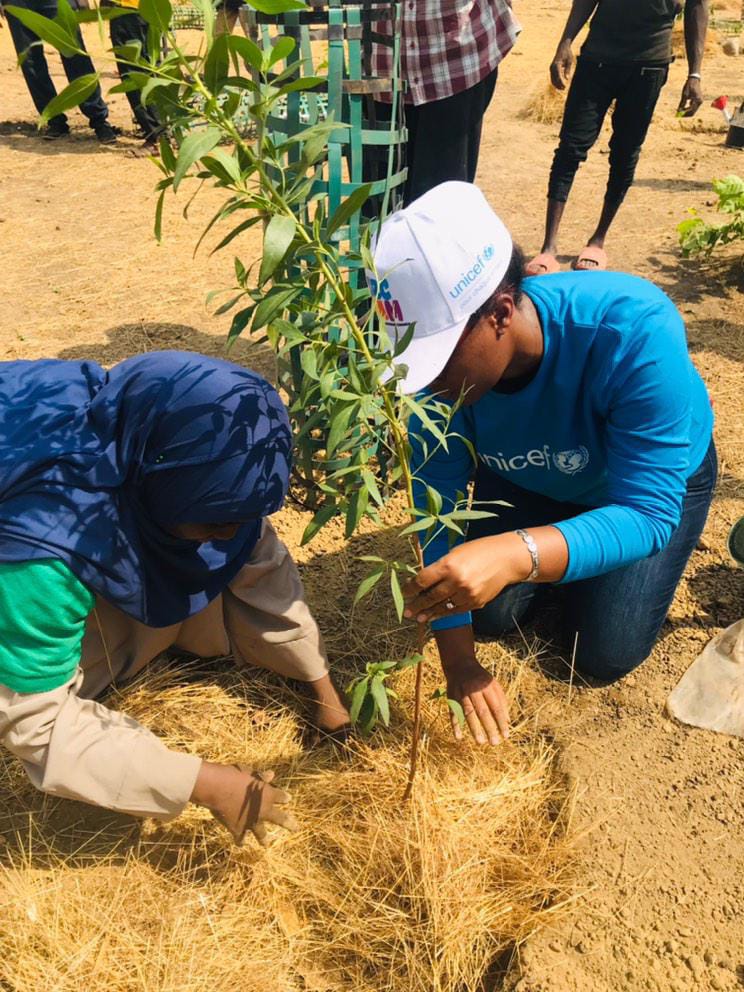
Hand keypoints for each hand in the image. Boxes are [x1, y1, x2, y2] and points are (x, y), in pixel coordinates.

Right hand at [193, 762, 298, 846]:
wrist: (218, 788)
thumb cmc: (233, 776)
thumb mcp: (249, 772)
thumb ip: (260, 776)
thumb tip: (271, 775)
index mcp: (268, 794)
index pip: (281, 797)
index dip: (284, 797)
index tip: (287, 799)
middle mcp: (263, 810)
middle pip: (280, 819)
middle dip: (289, 824)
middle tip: (295, 828)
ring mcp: (252, 822)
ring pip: (262, 834)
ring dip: (264, 839)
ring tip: (266, 844)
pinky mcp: (238, 829)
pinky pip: (241, 838)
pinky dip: (240, 841)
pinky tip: (241, 843)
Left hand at [403, 534, 530, 623]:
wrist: (507, 559)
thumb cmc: (479, 551)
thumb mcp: (455, 553)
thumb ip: (440, 567)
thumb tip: (423, 581)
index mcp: (448, 565)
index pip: (423, 580)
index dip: (411, 588)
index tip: (404, 592)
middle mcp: (456, 581)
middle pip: (430, 597)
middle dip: (416, 605)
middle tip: (407, 611)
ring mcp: (467, 594)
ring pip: (442, 607)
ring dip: (428, 613)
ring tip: (418, 618)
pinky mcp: (476, 603)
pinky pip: (456, 611)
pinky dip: (444, 614)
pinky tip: (435, 616)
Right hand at [444, 658, 509, 744]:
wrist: (460, 665)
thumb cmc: (481, 678)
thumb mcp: (494, 685)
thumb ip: (501, 701)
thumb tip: (507, 722)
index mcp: (487, 687)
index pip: (496, 707)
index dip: (501, 722)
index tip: (506, 735)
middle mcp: (474, 690)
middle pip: (482, 711)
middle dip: (489, 728)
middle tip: (495, 743)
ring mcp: (461, 693)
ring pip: (468, 713)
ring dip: (474, 728)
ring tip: (481, 742)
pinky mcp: (451, 697)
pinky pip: (453, 713)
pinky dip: (455, 725)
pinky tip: (458, 737)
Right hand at [550, 39, 574, 89]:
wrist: (562, 47)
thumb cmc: (567, 53)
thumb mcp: (569, 61)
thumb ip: (567, 70)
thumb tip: (566, 78)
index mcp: (557, 65)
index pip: (558, 76)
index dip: (561, 82)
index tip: (565, 87)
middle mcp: (552, 67)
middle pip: (554, 79)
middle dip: (558, 85)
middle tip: (564, 89)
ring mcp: (551, 68)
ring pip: (552, 79)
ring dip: (557, 84)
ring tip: (562, 88)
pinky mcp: (552, 69)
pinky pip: (552, 77)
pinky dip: (555, 81)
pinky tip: (560, 85)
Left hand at [677, 76, 702, 116]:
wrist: (694, 79)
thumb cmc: (689, 86)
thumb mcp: (684, 95)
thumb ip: (682, 104)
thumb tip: (679, 111)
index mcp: (697, 101)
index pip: (691, 112)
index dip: (685, 114)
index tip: (678, 115)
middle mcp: (700, 102)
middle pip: (692, 112)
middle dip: (686, 113)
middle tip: (679, 114)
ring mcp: (700, 101)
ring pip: (693, 110)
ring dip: (686, 111)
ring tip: (680, 109)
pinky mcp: (698, 100)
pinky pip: (693, 107)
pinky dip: (688, 108)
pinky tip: (684, 106)